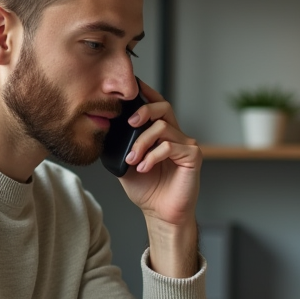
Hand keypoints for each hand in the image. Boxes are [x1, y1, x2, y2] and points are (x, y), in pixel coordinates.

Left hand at [117, 80, 201, 276]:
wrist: (160, 214)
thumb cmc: (147, 191)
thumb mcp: (126, 164)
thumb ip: (122, 146)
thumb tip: (106, 131)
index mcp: (161, 134)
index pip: (156, 106)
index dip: (147, 93)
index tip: (133, 84)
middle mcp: (176, 135)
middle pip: (164, 107)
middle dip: (144, 111)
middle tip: (129, 124)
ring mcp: (186, 145)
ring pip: (163, 128)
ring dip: (142, 143)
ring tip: (133, 160)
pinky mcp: (192, 156)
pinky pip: (170, 146)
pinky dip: (153, 156)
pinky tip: (143, 168)